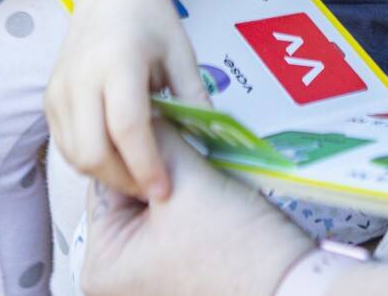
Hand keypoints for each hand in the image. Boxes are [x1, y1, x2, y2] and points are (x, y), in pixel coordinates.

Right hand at [46, 0, 208, 200]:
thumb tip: (207, 146)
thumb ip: (193, 99)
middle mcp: (80, 77)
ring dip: (106, 174)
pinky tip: (116, 154)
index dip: (146, 166)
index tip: (166, 191)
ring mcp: (59, 89)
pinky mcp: (49, 98)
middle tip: (153, 184)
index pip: (126, 128)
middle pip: (93, 151)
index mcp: (118, 62)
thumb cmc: (152, 20)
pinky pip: (65, 145)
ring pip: (75, 155)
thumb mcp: (181, 54)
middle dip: (124, 179)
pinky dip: (89, 160)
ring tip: (137, 171)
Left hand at [81, 124, 314, 295]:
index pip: (104, 182)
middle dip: (158, 168)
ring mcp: (146, 273)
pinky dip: (188, 202)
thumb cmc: (235, 249)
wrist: (286, 283)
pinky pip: (169, 221)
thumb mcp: (186, 181)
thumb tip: (144, 109)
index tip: (161, 130)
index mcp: (101, 264)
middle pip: (128, 194)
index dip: (135, 150)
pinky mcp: (172, 268)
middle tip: (187, 155)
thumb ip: (158, 137)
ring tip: (203, 179)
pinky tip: (210, 195)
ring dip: (177, 182)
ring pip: (152, 203)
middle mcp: (115, 274)